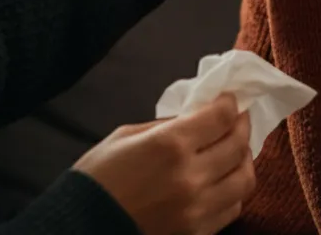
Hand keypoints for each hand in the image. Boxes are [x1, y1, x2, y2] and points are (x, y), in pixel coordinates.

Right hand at [73, 93, 254, 234]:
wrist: (76, 230)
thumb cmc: (96, 178)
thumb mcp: (127, 137)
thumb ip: (167, 125)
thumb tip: (198, 115)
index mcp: (171, 145)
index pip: (223, 116)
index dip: (231, 103)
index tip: (229, 100)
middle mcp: (190, 177)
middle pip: (239, 144)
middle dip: (242, 126)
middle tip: (238, 119)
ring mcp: (195, 210)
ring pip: (244, 179)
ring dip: (244, 160)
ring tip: (235, 151)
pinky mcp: (195, 234)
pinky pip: (232, 209)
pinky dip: (233, 191)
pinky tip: (222, 181)